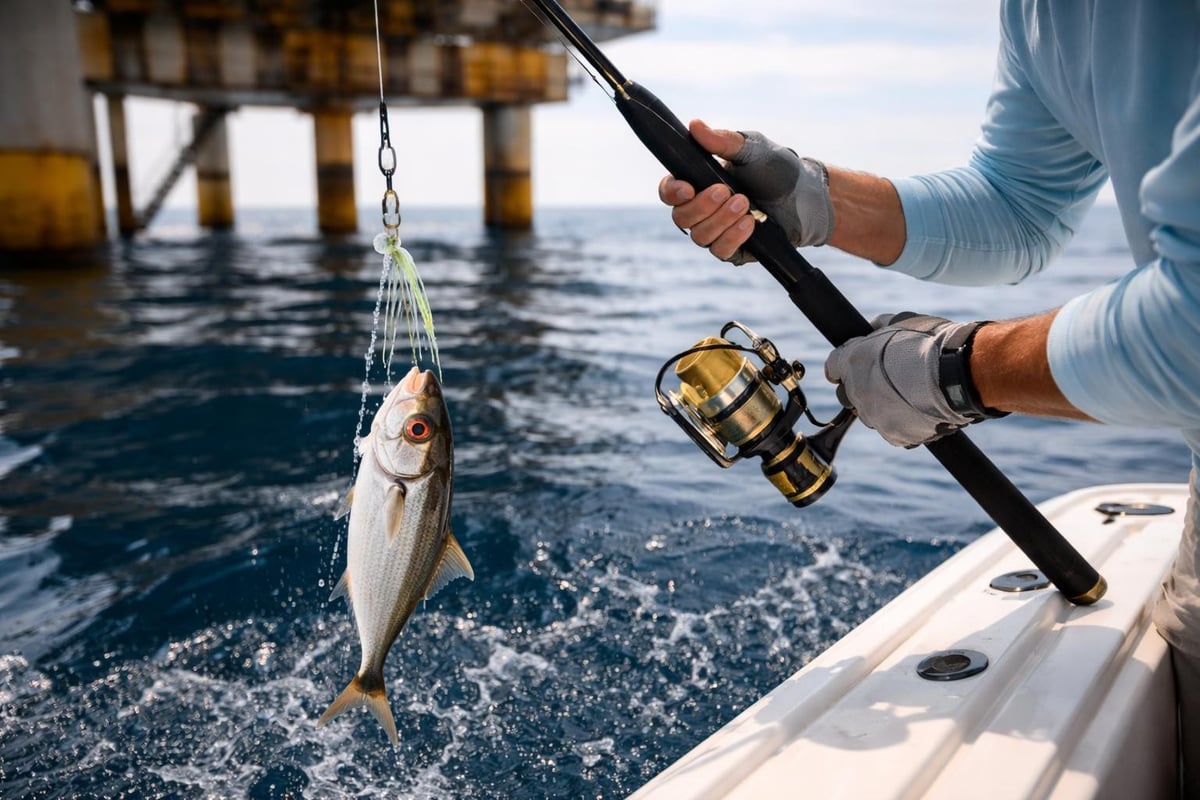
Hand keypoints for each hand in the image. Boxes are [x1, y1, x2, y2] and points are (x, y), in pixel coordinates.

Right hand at [658, 120, 834, 263]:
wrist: (807, 197)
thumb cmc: (777, 169)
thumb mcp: (752, 149)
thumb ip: (724, 141)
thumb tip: (695, 126)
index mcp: (699, 182)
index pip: (670, 191)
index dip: (671, 192)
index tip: (687, 188)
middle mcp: (702, 209)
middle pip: (681, 217)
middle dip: (703, 206)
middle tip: (728, 191)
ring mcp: (716, 231)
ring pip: (700, 236)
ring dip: (721, 220)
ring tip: (746, 204)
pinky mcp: (733, 249)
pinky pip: (720, 251)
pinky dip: (733, 236)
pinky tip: (750, 224)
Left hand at [824, 313, 1005, 447]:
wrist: (960, 375)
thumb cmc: (932, 343)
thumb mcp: (903, 321)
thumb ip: (880, 325)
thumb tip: (873, 327)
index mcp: (853, 362)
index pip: (833, 366)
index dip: (844, 364)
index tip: (854, 363)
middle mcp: (858, 392)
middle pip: (847, 395)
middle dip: (860, 387)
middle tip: (885, 379)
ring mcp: (875, 418)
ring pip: (871, 415)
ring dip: (882, 406)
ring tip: (910, 394)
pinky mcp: (896, 437)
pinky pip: (893, 431)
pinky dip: (903, 423)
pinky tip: (920, 410)